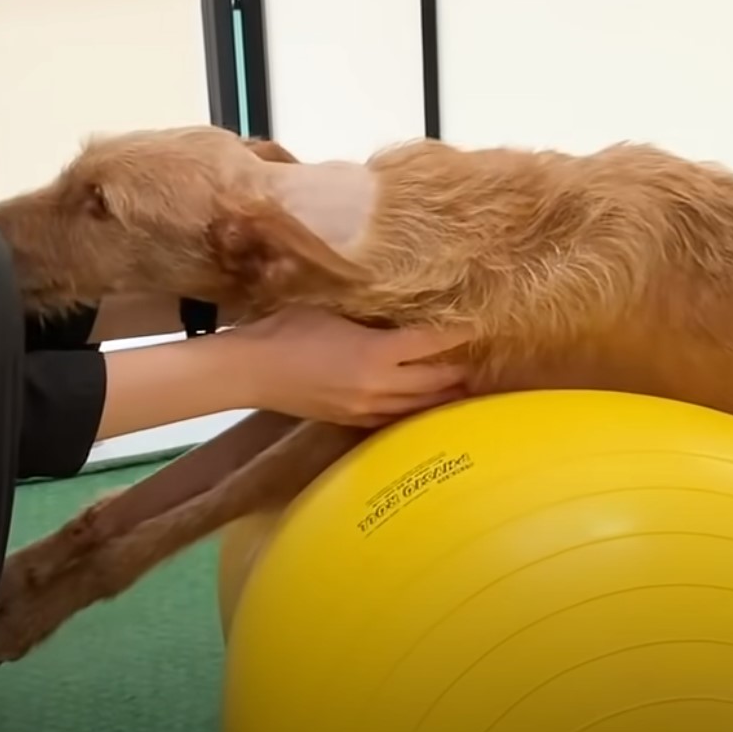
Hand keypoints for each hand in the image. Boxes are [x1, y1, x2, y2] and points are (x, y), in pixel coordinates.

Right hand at [222, 306, 472, 425]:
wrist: (253, 370)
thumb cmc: (288, 330)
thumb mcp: (333, 311)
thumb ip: (368, 317)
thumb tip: (393, 313)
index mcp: (376, 352)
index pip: (430, 344)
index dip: (455, 335)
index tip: (476, 328)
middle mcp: (379, 385)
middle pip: (432, 382)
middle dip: (457, 374)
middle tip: (479, 367)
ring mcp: (366, 407)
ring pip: (417, 407)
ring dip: (442, 399)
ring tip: (462, 392)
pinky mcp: (352, 420)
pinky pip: (394, 420)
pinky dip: (414, 413)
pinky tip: (422, 409)